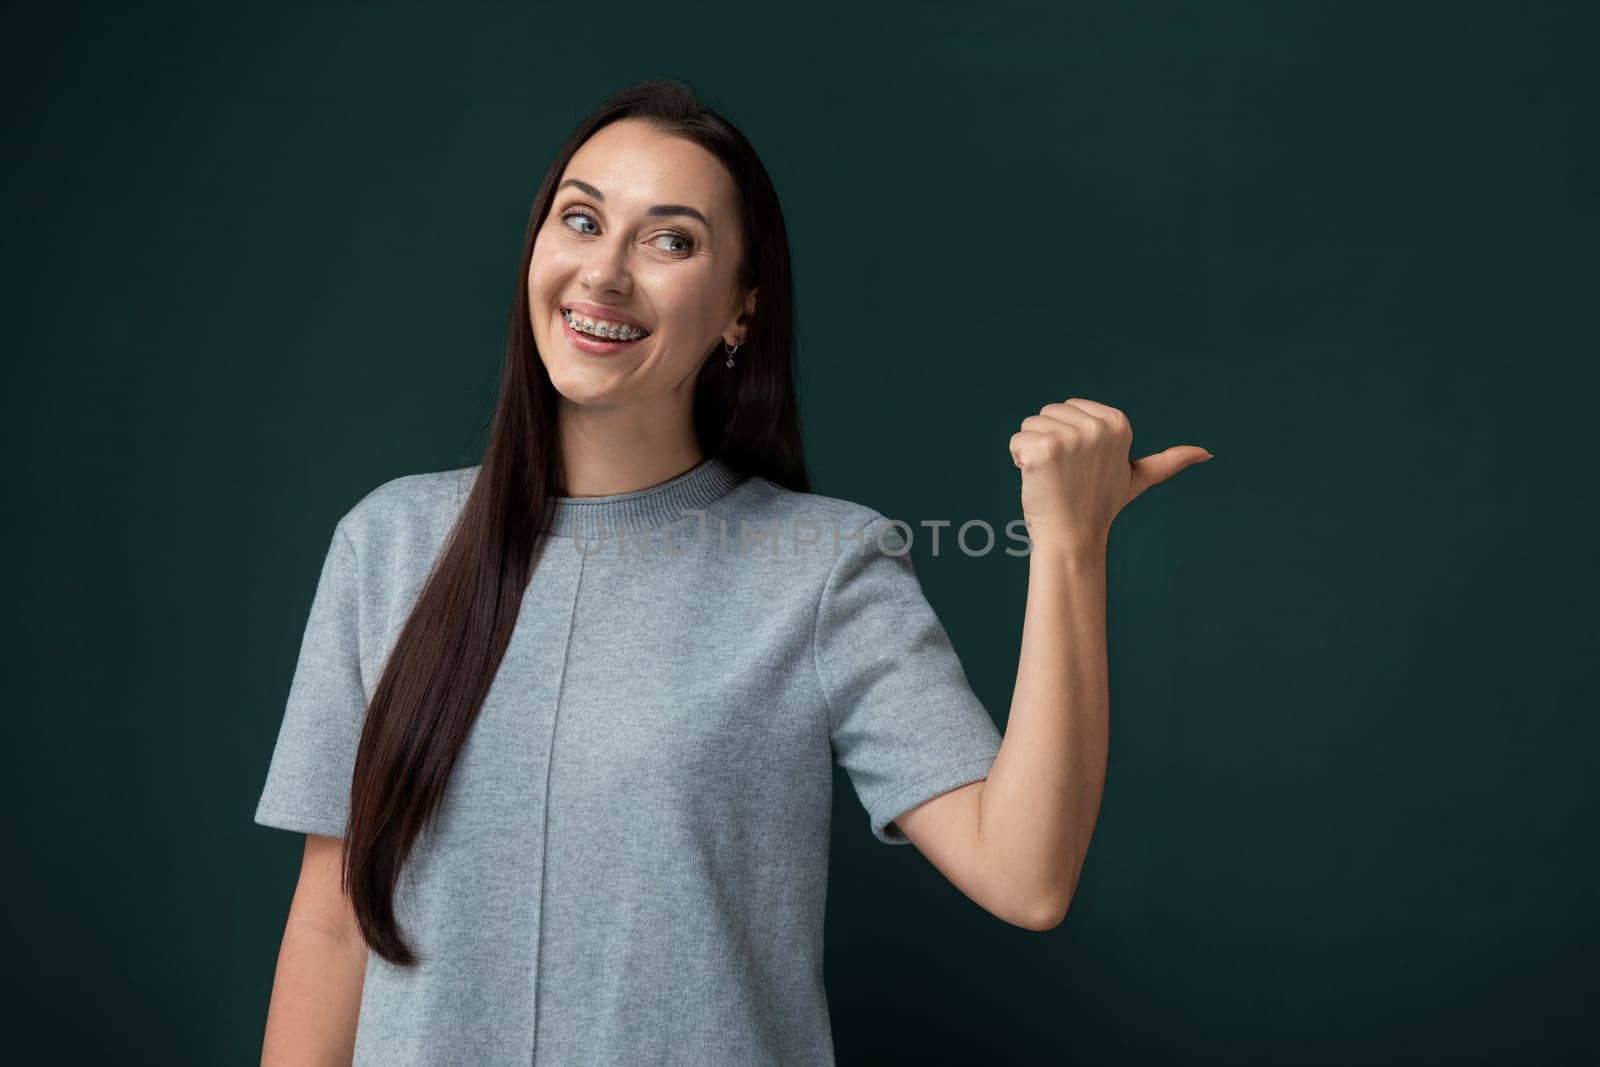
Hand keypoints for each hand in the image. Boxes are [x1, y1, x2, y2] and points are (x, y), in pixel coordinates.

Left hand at [1008, 398, 1210, 551]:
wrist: (1073, 537)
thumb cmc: (1099, 506)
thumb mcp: (1136, 478)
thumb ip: (1169, 462)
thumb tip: (1207, 454)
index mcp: (1118, 422)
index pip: (1068, 408)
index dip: (1068, 438)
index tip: (1083, 466)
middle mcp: (1097, 426)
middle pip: (1048, 412)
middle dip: (1049, 442)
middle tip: (1066, 475)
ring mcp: (1071, 437)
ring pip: (1030, 425)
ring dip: (1033, 453)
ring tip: (1053, 478)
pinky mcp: (1044, 449)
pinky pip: (1017, 441)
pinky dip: (1019, 462)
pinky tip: (1038, 480)